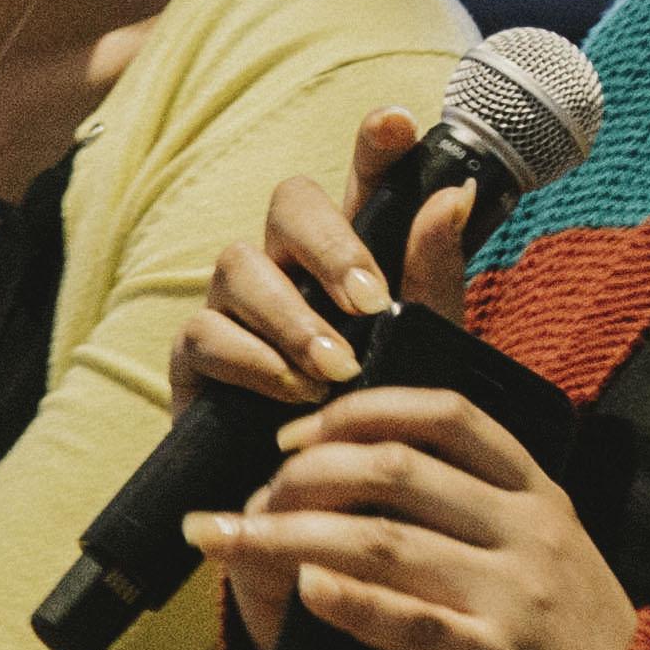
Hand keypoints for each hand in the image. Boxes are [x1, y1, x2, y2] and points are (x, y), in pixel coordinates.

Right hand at [176, 110, 481, 649]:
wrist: (328, 526)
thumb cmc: (380, 430)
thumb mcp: (423, 358)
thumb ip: (434, 278)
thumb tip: (454, 192)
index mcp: (351, 256)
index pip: (360, 184)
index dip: (372, 147)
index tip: (396, 122)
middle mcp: (288, 266)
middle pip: (288, 202)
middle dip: (328, 242)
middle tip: (368, 298)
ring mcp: (234, 308)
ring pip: (239, 263)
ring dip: (290, 312)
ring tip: (333, 364)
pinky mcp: (195, 360)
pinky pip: (204, 333)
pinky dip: (252, 358)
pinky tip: (289, 390)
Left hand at [196, 383, 627, 649]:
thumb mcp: (544, 567)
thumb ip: (480, 524)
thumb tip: (364, 494)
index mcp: (540, 496)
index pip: (446, 415)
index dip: (360, 410)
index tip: (295, 435)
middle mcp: (532, 532)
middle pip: (397, 470)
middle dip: (303, 474)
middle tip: (247, 497)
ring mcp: (518, 597)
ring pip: (385, 542)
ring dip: (290, 536)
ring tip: (229, 540)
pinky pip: (411, 625)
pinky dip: (349, 604)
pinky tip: (299, 593)